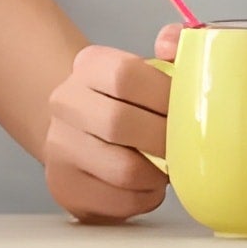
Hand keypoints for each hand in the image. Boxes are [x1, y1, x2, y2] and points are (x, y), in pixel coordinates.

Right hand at [43, 43, 170, 223]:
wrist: (84, 130)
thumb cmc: (131, 101)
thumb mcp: (149, 67)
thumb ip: (174, 45)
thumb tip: (171, 46)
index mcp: (89, 65)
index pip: (126, 75)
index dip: (164, 95)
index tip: (187, 109)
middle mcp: (65, 102)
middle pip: (120, 124)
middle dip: (163, 139)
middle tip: (183, 145)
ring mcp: (59, 147)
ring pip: (122, 170)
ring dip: (158, 173)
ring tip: (167, 167)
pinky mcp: (65, 188)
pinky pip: (119, 202)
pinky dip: (146, 197)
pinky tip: (149, 185)